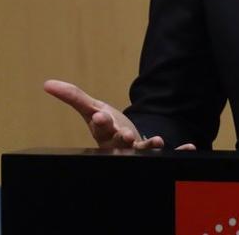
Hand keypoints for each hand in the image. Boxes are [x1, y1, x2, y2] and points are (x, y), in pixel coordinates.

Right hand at [43, 79, 194, 150]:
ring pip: (142, 152)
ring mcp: (138, 151)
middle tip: (125, 135)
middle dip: (121, 139)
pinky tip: (190, 146)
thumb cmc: (107, 125)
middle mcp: (119, 146)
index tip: (99, 115)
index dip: (100, 123)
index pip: (99, 129)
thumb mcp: (92, 109)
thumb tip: (48, 83)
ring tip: (157, 141)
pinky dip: (179, 151)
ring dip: (149, 147)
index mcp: (103, 134)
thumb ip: (74, 97)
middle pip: (118, 144)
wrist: (125, 141)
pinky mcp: (155, 152)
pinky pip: (168, 154)